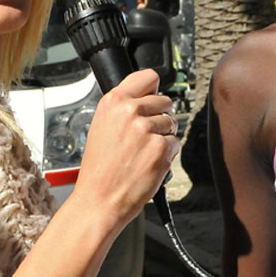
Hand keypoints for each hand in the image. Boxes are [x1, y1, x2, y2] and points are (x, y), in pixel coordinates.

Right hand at [71, 69, 177, 233]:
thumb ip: (123, 109)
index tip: (153, 95)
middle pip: (165, 101)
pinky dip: (167, 154)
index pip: (148, 76)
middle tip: (143, 137)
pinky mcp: (161, 147)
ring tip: (142, 153)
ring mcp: (146, 129)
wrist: (99, 200)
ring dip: (163, 137)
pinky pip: (175, 143)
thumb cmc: (99, 170)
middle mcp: (130, 111)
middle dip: (159, 117)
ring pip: (171, 123)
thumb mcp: (102, 127)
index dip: (153, 89)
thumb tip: (147, 98)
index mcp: (113, 102)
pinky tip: (148, 162)